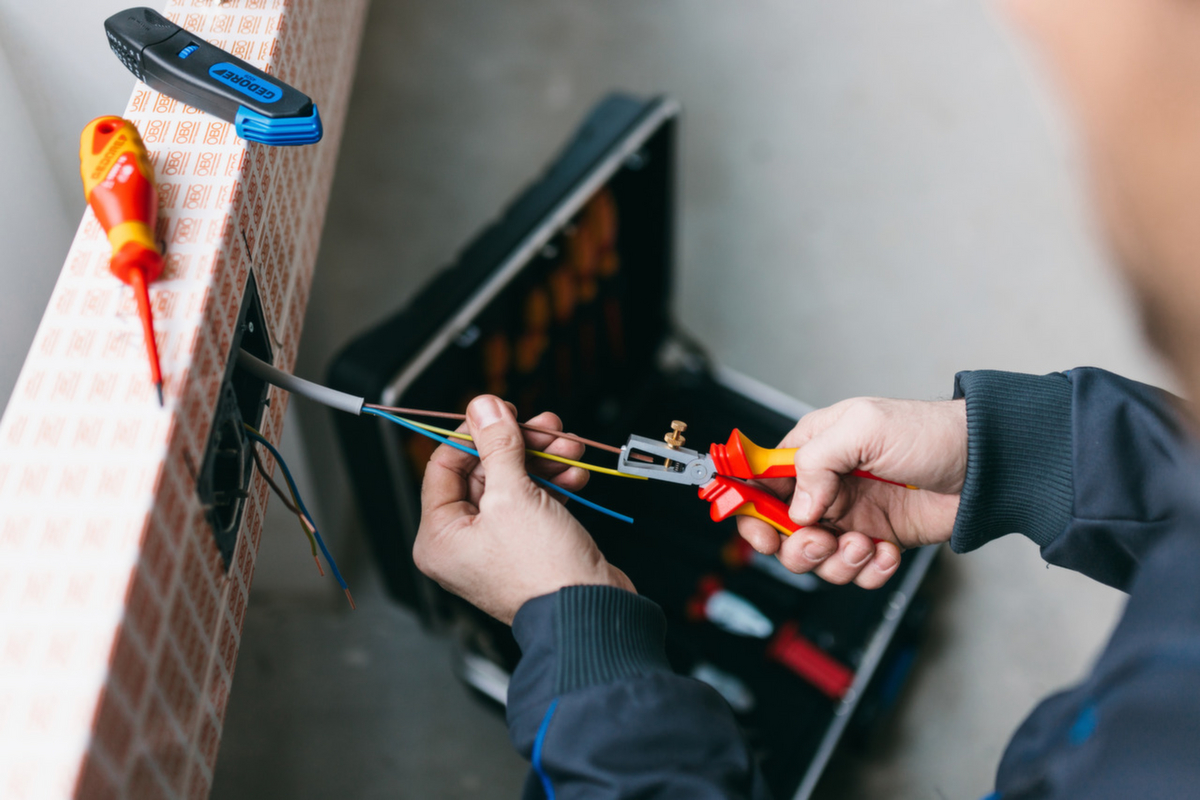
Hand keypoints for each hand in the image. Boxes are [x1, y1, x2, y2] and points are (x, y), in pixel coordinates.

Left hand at [414, 395, 633, 623]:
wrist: (591, 612)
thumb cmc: (543, 572)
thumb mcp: (514, 495)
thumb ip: (497, 445)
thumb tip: (484, 406)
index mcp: (439, 537)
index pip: (445, 465)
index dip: (475, 433)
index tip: (501, 411)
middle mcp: (462, 542)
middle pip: (484, 470)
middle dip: (521, 445)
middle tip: (547, 426)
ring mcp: (496, 545)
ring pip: (514, 482)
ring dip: (545, 460)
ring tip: (571, 447)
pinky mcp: (528, 545)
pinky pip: (534, 502)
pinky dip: (555, 484)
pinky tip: (575, 474)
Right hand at [737, 398, 965, 588]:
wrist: (985, 465)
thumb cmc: (927, 433)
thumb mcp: (863, 428)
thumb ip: (817, 461)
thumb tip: (797, 508)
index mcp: (811, 451)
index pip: (759, 482)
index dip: (750, 508)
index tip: (761, 529)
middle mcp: (824, 488)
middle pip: (779, 532)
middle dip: (796, 546)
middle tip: (822, 539)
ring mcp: (850, 518)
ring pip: (815, 560)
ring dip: (837, 562)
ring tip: (865, 543)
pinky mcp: (876, 542)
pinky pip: (855, 572)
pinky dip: (869, 571)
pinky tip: (887, 551)